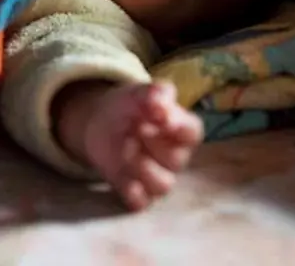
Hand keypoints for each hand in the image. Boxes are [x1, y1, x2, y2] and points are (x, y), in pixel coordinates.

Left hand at [55, 81, 202, 210]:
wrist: (101, 122)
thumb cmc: (131, 106)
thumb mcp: (140, 93)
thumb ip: (155, 93)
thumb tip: (161, 102)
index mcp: (181, 130)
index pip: (192, 133)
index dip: (177, 126)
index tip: (159, 117)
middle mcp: (174, 156)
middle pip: (177, 160)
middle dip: (154, 144)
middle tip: (136, 127)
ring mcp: (156, 175)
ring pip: (163, 185)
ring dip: (143, 168)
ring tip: (125, 147)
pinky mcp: (136, 191)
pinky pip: (141, 202)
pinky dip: (133, 192)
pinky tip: (122, 176)